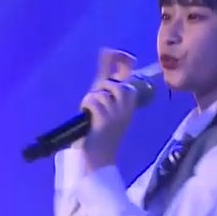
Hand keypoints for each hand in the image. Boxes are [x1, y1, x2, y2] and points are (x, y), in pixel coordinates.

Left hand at [79, 48, 137, 168]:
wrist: (98, 160)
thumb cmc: (98, 136)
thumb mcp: (103, 110)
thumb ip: (103, 91)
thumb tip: (102, 71)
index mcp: (128, 108)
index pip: (130, 82)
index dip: (125, 64)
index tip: (126, 55)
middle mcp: (126, 111)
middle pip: (118, 85)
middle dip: (103, 86)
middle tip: (94, 98)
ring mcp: (117, 115)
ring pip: (103, 92)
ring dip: (92, 98)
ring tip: (89, 111)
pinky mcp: (105, 120)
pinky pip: (94, 100)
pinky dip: (86, 104)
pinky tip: (86, 115)